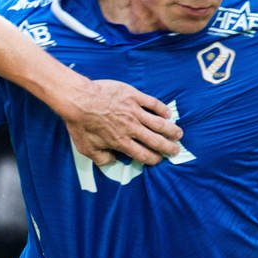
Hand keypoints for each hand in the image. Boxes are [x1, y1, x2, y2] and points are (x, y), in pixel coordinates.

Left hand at [61, 79, 181, 166]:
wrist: (78, 99)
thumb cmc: (80, 124)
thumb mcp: (86, 149)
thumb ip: (101, 158)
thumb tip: (112, 161)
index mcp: (121, 142)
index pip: (144, 155)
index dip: (154, 160)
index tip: (159, 160)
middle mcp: (131, 129)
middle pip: (156, 141)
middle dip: (168, 148)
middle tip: (176, 150)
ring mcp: (134, 112)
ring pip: (159, 123)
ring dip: (171, 130)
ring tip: (179, 134)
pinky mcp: (133, 96)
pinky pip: (153, 104)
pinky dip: (162, 110)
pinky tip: (168, 114)